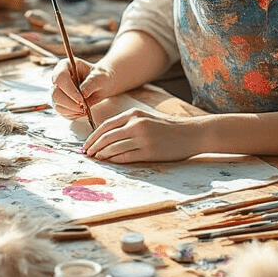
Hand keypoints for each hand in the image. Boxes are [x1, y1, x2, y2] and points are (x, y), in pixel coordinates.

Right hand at [50, 58, 118, 119]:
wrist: (100, 85)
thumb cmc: (99, 77)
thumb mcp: (99, 77)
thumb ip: (91, 83)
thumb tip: (83, 93)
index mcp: (64, 66)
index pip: (60, 78)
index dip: (69, 90)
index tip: (82, 99)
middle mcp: (58, 78)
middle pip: (55, 93)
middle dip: (70, 103)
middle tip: (84, 108)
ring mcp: (57, 91)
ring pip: (56, 104)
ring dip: (71, 110)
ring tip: (85, 110)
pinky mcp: (59, 102)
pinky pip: (61, 111)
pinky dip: (72, 114)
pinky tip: (82, 111)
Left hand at [82, 108, 203, 163]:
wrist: (191, 133)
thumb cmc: (168, 127)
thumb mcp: (146, 118)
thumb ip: (128, 124)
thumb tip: (107, 135)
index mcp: (134, 114)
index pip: (106, 125)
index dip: (93, 136)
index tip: (86, 144)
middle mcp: (137, 124)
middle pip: (107, 137)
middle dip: (94, 146)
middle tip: (86, 154)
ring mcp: (142, 139)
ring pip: (114, 148)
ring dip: (102, 154)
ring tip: (95, 159)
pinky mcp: (149, 152)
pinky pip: (126, 157)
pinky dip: (114, 160)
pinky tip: (109, 162)